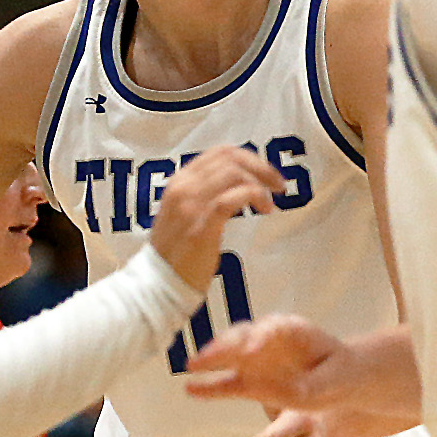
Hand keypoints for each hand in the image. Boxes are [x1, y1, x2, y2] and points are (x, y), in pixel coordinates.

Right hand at [146, 148, 283, 288]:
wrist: (159, 284)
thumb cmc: (176, 253)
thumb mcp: (185, 213)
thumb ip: (204, 195)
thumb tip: (237, 186)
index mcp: (179, 182)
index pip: (219, 152)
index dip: (249, 158)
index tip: (265, 173)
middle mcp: (183, 187)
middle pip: (230, 157)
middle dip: (260, 167)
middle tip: (277, 184)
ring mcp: (190, 205)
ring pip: (233, 173)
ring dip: (260, 182)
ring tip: (271, 201)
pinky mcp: (202, 226)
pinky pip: (232, 198)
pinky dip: (255, 196)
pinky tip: (265, 209)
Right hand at [186, 314, 345, 408]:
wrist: (339, 377)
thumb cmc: (339, 372)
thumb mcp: (336, 378)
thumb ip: (317, 384)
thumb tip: (298, 393)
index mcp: (293, 331)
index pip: (272, 329)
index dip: (260, 338)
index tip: (251, 349)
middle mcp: (269, 340)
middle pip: (243, 335)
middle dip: (226, 344)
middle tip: (212, 355)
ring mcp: (256, 358)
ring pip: (229, 354)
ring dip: (211, 359)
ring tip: (193, 366)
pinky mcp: (250, 380)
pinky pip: (226, 382)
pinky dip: (209, 386)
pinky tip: (191, 389)